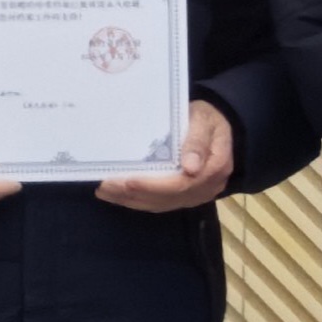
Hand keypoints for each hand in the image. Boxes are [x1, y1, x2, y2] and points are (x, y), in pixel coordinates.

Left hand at [100, 99, 236, 212]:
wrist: (215, 124)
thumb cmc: (207, 118)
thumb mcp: (204, 120)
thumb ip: (197, 141)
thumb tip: (191, 169)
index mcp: (215, 167)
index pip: (182, 183)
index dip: (154, 185)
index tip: (129, 181)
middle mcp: (208, 187)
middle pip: (169, 197)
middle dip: (135, 193)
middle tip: (106, 186)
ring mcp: (198, 195)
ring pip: (162, 204)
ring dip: (132, 200)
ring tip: (106, 192)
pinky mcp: (187, 197)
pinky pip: (161, 204)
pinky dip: (139, 201)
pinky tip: (120, 196)